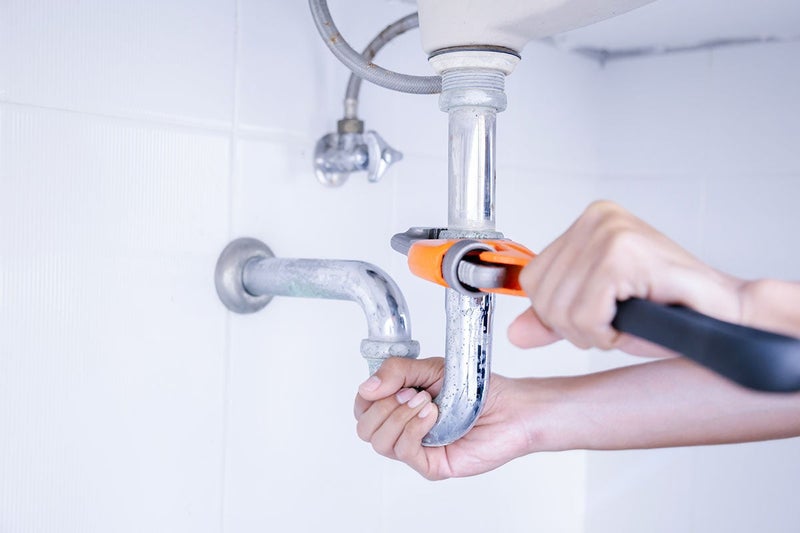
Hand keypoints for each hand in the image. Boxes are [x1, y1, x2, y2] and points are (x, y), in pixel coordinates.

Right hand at [354, 357, 536, 479]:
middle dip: (385, 406)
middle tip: (413, 393)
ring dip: (401, 417)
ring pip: (380, 442)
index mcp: (398, 405)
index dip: (369, 395)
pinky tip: (433, 416)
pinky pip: (404, 451)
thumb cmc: (475, 388)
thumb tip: (366, 387)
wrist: (509, 407)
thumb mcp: (429, 368)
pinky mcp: (430, 465)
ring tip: (428, 403)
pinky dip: (415, 429)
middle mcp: (403, 429)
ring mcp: (416, 449)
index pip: (362, 406)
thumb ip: (395, 371)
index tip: (391, 383)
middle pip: (365, 428)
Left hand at [508, 201, 744, 355]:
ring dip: (595, 332)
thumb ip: (554, 319)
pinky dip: (607, 333)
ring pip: (561, 309)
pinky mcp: (624, 253)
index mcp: (588, 223)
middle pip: (542, 295)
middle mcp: (597, 219)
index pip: (533, 279)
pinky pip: (586, 314)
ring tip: (628, 319)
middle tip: (616, 321)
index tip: (596, 314)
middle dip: (575, 327)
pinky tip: (635, 320)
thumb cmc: (668, 309)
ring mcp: (611, 232)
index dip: (558, 313)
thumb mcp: (597, 314)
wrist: (722, 314)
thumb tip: (516, 333)